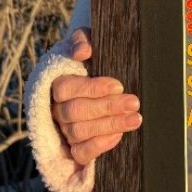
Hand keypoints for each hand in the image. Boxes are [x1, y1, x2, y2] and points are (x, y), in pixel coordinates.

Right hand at [50, 28, 142, 163]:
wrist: (97, 77)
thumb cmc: (93, 57)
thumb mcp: (87, 41)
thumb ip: (82, 39)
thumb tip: (82, 51)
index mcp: (56, 82)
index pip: (67, 88)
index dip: (93, 88)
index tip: (118, 85)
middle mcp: (56, 108)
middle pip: (76, 112)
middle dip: (108, 108)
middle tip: (134, 102)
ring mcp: (63, 129)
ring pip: (80, 132)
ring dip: (110, 125)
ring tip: (135, 119)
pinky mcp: (74, 146)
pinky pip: (81, 152)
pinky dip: (99, 145)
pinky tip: (119, 135)